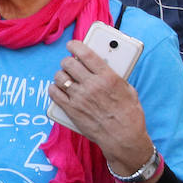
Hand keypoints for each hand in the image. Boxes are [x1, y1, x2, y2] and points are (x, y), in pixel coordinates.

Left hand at [48, 39, 153, 173]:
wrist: (122, 138)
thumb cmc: (129, 114)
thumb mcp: (128, 89)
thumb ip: (113, 76)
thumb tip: (102, 66)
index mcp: (107, 77)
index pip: (86, 54)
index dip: (76, 46)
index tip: (72, 44)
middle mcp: (91, 85)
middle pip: (69, 63)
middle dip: (68, 61)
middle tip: (70, 63)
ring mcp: (79, 98)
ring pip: (59, 77)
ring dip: (61, 75)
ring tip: (66, 77)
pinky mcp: (71, 109)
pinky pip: (54, 93)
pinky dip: (54, 88)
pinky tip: (58, 88)